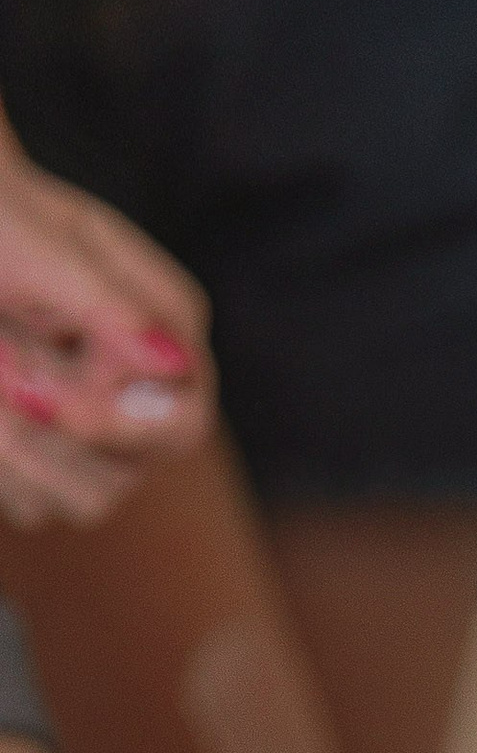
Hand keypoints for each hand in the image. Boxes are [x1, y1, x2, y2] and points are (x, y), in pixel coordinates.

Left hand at [0, 119, 210, 527]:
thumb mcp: (40, 248)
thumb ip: (106, 304)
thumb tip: (174, 364)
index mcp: (167, 326)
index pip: (183, 418)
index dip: (117, 423)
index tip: (34, 391)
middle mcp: (146, 390)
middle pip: (136, 469)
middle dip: (54, 432)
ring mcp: (104, 432)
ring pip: (88, 500)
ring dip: (20, 451)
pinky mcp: (54, 459)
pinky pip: (35, 503)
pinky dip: (2, 467)